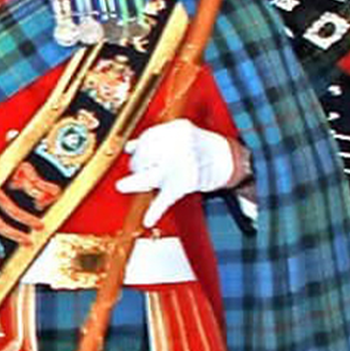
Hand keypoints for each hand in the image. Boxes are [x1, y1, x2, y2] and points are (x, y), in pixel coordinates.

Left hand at [118, 119, 237, 224]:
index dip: (138, 148)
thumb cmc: (199, 145)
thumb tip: (129, 148)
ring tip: (123, 186)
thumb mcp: (178, 134)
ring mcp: (182, 167)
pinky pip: (166, 199)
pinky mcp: (185, 185)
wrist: (226, 159)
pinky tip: (148, 219)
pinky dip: (155, 211)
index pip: (146, 138)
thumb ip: (154, 139)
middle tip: (136, 169)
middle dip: (137, 165)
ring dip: (133, 183)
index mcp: (176, 130)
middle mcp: (179, 147)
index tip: (133, 153)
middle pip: (145, 157)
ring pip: (150, 177)